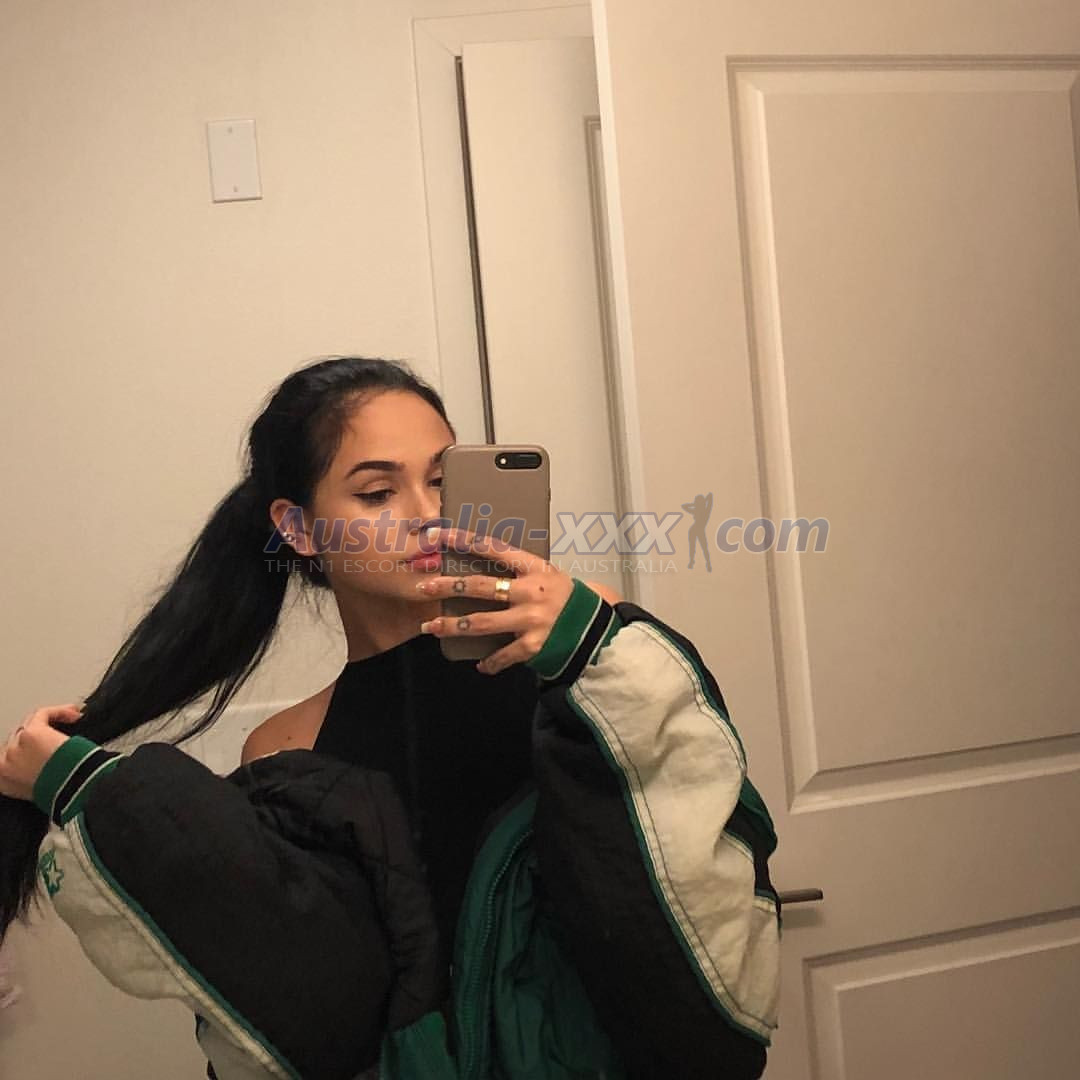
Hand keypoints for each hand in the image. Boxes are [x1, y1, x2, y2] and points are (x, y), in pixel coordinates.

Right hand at [0, 704, 81, 800]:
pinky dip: (58, 711)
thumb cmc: (62, 792)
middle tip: (57, 739)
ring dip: (48, 724)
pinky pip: (42, 714)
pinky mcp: (31, 733)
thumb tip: (43, 769)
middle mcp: (5, 763)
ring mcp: (15, 747)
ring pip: (28, 726)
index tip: (38, 750)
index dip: (22, 751)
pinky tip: (73, 713)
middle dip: (36, 738)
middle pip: (16, 741)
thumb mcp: (40, 791)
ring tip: (70, 721)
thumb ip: (33, 778)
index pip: (6, 759)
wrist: (70, 789)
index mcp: (3, 781)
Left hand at [413, 526, 620, 674]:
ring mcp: (531, 619)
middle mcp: (530, 592)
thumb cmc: (565, 598)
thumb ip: (518, 572)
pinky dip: (491, 662)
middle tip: (424, 586)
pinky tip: (481, 665)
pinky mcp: (533, 645)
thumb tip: (481, 567)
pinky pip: (504, 654)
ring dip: (453, 625)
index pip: (493, 548)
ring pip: (482, 623)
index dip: (464, 540)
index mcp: (534, 568)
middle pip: (480, 586)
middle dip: (448, 587)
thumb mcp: (547, 576)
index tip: (439, 535)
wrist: (595, 627)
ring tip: (431, 625)